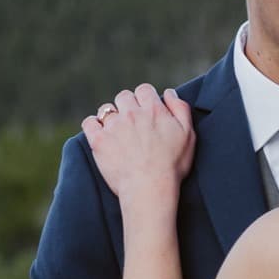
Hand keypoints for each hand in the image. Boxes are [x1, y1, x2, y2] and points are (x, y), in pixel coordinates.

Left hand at [82, 85, 195, 202]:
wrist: (151, 188)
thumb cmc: (173, 165)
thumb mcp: (188, 135)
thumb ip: (180, 108)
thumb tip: (169, 93)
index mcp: (153, 109)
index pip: (144, 90)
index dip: (145, 99)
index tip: (146, 112)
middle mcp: (131, 113)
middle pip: (124, 96)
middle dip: (127, 106)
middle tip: (132, 124)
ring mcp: (113, 126)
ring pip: (106, 109)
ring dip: (111, 118)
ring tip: (117, 133)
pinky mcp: (98, 141)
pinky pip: (89, 123)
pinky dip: (93, 126)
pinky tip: (100, 134)